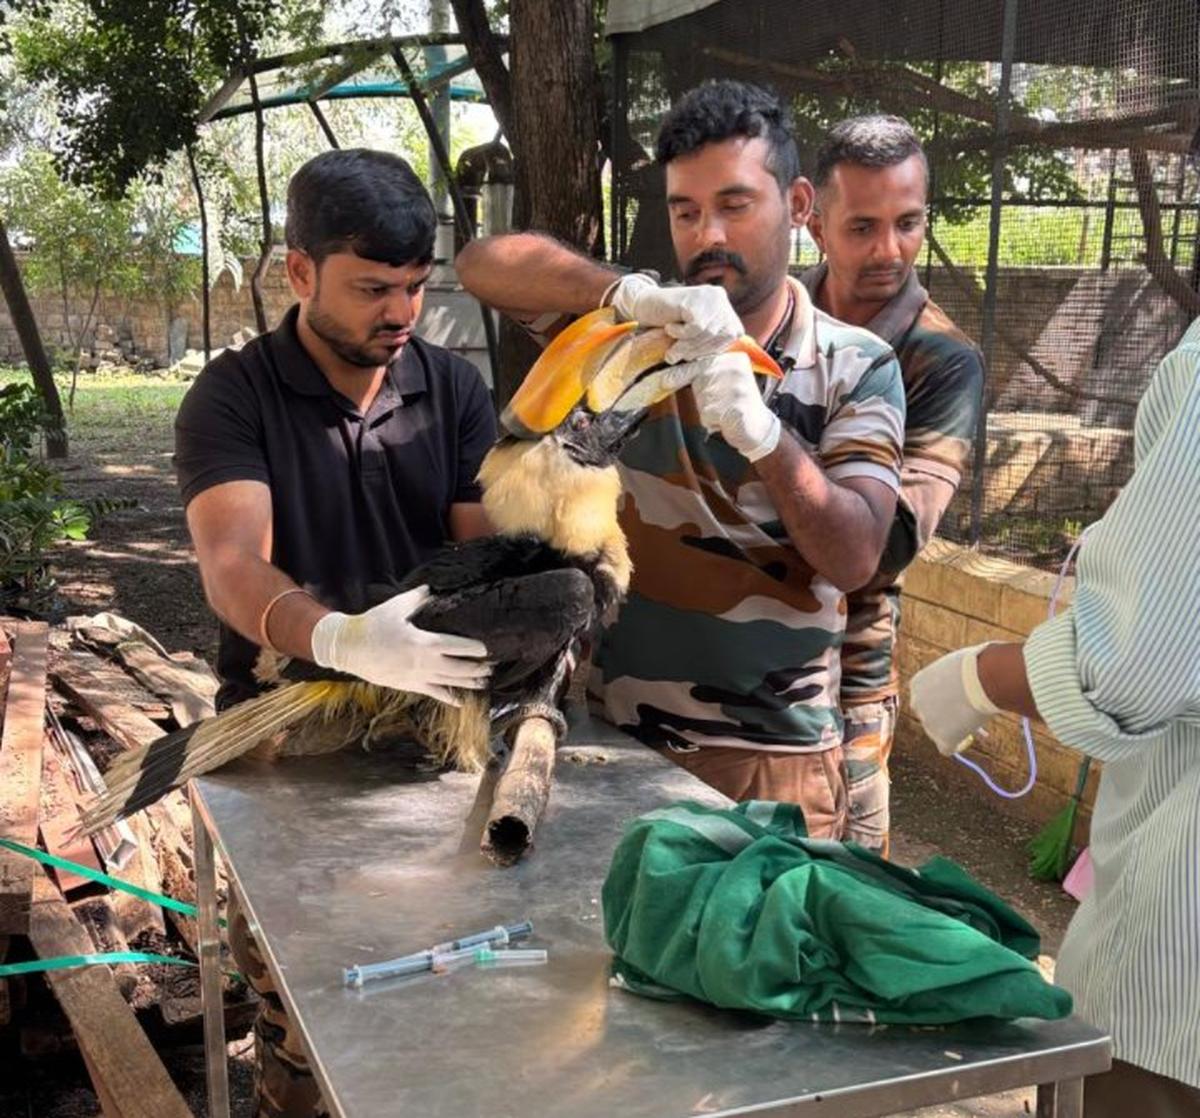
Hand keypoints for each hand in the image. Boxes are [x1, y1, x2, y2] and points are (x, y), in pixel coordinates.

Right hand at [310, 586, 489, 704]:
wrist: (348, 648)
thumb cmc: (372, 625)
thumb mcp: (395, 607)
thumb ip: (417, 598)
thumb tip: (431, 589)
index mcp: (421, 642)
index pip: (455, 646)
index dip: (473, 648)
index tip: (486, 649)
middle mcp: (423, 662)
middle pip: (457, 668)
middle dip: (477, 668)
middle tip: (492, 666)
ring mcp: (416, 676)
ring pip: (449, 682)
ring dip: (468, 682)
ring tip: (485, 681)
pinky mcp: (409, 685)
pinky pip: (433, 693)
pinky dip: (448, 697)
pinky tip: (461, 701)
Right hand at [609, 273, 742, 362]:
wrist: (644, 304)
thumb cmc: (668, 323)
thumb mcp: (695, 336)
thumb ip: (710, 342)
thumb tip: (719, 359)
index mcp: (724, 308)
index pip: (731, 335)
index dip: (712, 349)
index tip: (692, 356)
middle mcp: (720, 298)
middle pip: (720, 334)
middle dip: (697, 350)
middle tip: (675, 355)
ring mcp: (709, 295)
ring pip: (708, 332)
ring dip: (686, 344)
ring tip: (672, 346)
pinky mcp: (695, 296)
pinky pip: (696, 326)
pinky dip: (681, 333)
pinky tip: (670, 327)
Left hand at [660, 351, 781, 461]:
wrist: (758, 428)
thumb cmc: (734, 403)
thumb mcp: (721, 380)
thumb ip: (703, 371)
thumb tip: (667, 371)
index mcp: (734, 357)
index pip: (700, 362)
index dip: (681, 373)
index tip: (664, 380)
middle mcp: (737, 368)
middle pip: (700, 381)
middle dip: (702, 396)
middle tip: (719, 404)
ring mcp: (737, 386)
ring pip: (703, 399)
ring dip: (708, 409)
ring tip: (725, 411)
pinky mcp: (737, 406)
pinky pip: (708, 414)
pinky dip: (712, 421)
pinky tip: (726, 420)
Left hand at [909, 643, 1001, 755]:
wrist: (982, 678)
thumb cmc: (975, 664)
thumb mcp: (956, 666)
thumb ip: (951, 679)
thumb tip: (964, 684)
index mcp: (917, 683)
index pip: (926, 696)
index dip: (943, 700)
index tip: (958, 701)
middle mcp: (917, 703)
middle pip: (930, 715)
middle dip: (947, 716)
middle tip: (966, 717)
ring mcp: (928, 722)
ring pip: (939, 732)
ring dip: (955, 730)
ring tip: (977, 726)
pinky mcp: (943, 738)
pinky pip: (947, 748)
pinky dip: (958, 745)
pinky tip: (969, 739)